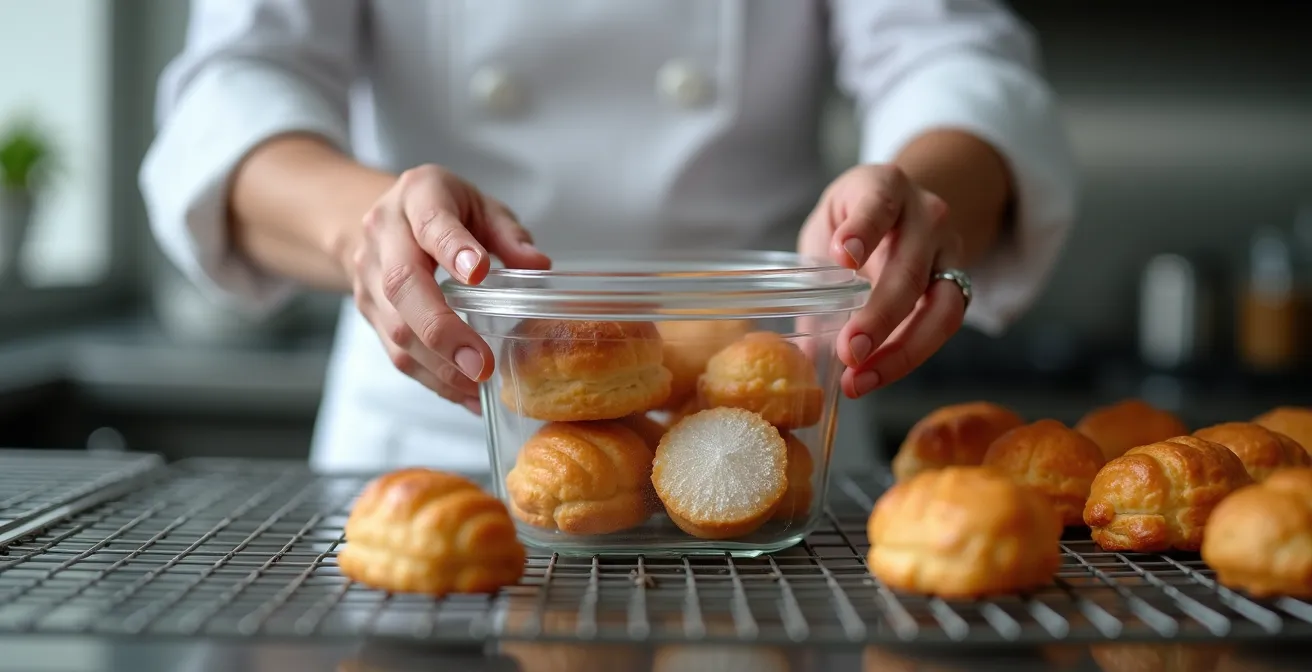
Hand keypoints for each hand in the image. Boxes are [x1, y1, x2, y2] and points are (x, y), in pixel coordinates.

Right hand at [345, 164, 551, 412]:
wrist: (379, 218)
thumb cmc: (442, 211)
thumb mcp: (480, 206)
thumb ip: (508, 234)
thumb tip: (539, 265)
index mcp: (418, 196)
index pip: (432, 223)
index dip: (454, 249)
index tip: (481, 273)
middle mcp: (384, 235)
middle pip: (403, 286)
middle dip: (443, 330)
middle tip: (482, 363)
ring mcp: (370, 276)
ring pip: (395, 328)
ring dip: (438, 364)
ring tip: (479, 385)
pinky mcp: (369, 311)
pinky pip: (396, 352)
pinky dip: (433, 378)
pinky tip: (466, 394)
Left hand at [798, 164, 965, 398]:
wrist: (903, 208)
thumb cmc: (852, 221)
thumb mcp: (827, 232)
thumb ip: (816, 281)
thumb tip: (801, 355)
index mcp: (885, 187)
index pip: (878, 204)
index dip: (862, 230)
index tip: (842, 257)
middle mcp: (925, 215)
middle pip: (910, 268)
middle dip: (879, 315)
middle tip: (849, 352)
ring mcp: (948, 250)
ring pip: (940, 305)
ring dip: (900, 349)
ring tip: (860, 379)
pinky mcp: (960, 283)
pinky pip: (943, 325)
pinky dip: (908, 355)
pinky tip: (876, 375)